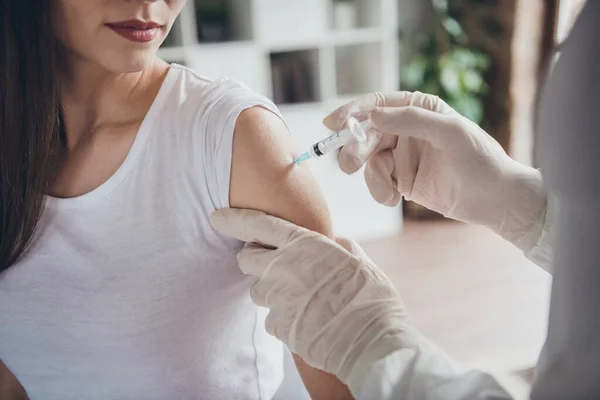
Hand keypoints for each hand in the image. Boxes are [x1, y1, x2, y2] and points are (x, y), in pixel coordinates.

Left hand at [210, 208, 415, 383]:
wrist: (372, 342)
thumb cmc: (371, 298)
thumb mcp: (359, 259)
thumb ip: (338, 245)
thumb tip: (331, 241)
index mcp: (305, 244)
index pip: (258, 224)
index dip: (233, 219)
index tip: (216, 217)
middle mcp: (284, 267)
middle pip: (246, 258)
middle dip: (253, 259)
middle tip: (272, 266)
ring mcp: (278, 298)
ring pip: (257, 290)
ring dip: (271, 291)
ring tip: (301, 299)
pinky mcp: (277, 325)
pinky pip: (271, 317)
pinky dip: (284, 317)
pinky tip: (307, 320)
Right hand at [325, 91, 546, 250]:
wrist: (494, 199)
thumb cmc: (480, 158)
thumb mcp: (449, 132)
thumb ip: (411, 120)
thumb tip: (374, 116)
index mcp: (418, 108)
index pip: (377, 104)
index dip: (352, 112)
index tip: (332, 124)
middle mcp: (405, 129)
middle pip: (365, 134)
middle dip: (355, 150)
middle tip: (349, 166)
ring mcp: (401, 155)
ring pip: (367, 161)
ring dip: (371, 177)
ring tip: (388, 191)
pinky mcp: (400, 179)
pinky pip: (376, 181)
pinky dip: (379, 191)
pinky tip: (395, 199)